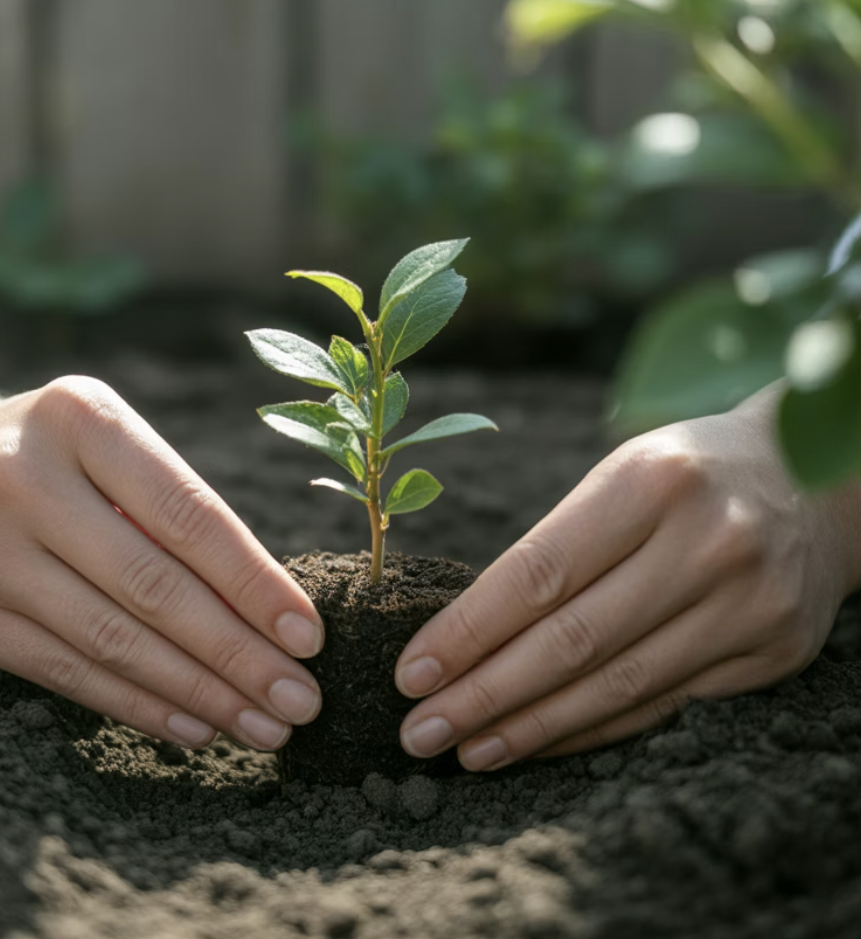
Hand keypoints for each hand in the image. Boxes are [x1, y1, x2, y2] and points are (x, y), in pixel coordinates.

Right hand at [0, 370, 323, 750]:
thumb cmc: (58, 457)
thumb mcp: (113, 446)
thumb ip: (177, 511)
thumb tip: (270, 613)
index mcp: (82, 419)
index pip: (189, 514)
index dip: (254, 582)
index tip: (308, 636)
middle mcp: (23, 480)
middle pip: (154, 588)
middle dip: (239, 655)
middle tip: (301, 700)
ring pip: (114, 643)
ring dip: (201, 695)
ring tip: (265, 727)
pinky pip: (69, 675)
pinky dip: (142, 707)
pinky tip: (197, 727)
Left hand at [395, 384, 860, 770]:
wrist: (813, 484)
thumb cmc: (686, 475)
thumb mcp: (620, 476)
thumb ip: (556, 548)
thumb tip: (467, 636)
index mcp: (652, 482)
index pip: (539, 573)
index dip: (469, 632)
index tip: (411, 674)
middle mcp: (708, 543)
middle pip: (572, 640)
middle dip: (484, 694)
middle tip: (420, 732)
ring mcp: (749, 604)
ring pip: (616, 685)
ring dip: (531, 728)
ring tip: (468, 750)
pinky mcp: (774, 653)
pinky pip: (662, 705)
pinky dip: (591, 731)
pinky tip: (539, 744)